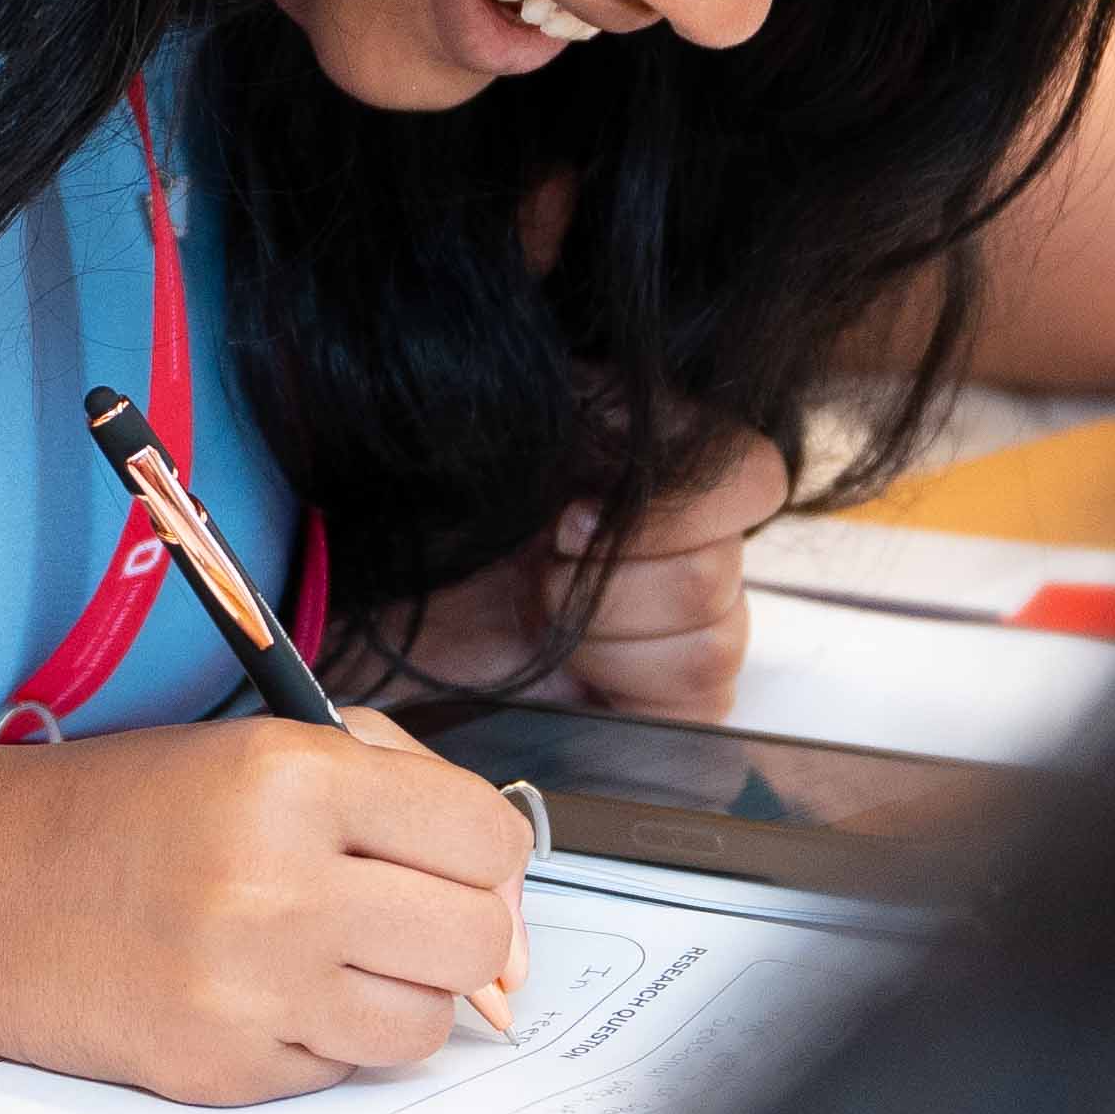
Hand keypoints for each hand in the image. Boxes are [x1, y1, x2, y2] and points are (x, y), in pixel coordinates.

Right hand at [0, 710, 532, 1104]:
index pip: (488, 841)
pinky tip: (258, 989)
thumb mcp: (266, 746)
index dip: (483, 855)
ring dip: (395, 992)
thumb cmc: (132, 812)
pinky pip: (346, 1070)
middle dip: (458, 931)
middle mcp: (274, 886)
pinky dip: (324, 1036)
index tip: (452, 858)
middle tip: (398, 912)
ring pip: (426, 1026)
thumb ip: (410, 801)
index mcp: (291, 780)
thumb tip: (512, 936)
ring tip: (319, 950)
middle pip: (478, 941)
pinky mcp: (224, 1071)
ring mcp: (248, 991)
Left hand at [388, 433, 799, 719]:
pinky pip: (698, 708)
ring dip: (609, 639)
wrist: (363, 584)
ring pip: (713, 647)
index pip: (751, 478)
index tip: (565, 521)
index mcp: (659, 451)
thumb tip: (635, 409)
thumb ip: (591, 405)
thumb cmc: (420, 497)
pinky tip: (567, 666)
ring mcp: (673, 614)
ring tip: (540, 618)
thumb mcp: (496, 419)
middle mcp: (682, 530)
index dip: (666, 513)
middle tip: (536, 573)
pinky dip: (628, 691)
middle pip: (720, 575)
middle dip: (608, 585)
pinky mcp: (655, 690)